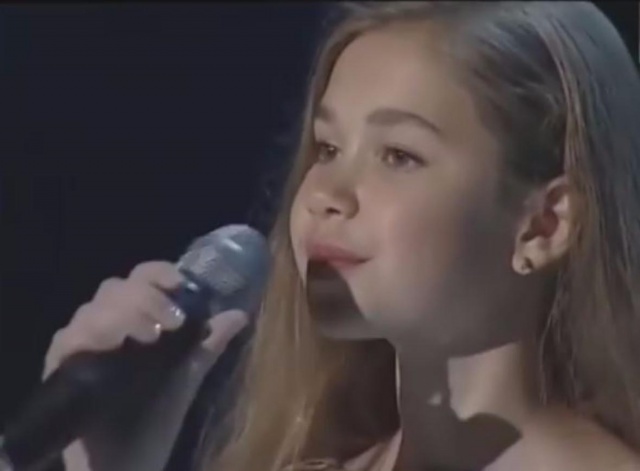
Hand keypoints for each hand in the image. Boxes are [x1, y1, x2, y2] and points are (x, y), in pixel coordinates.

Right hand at [42, 261, 248, 470]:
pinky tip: (118, 344)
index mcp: (134, 320)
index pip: (140, 278)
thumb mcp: (187, 377)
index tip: (179, 284)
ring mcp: (81, 343)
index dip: (158, 273)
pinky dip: (96, 334)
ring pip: (95, 307)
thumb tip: (239, 315)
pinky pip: (71, 337)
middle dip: (146, 296)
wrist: (126, 463)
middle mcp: (104, 325)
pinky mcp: (61, 365)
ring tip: (153, 336)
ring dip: (127, 314)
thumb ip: (208, 344)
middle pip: (116, 287)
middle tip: (173, 320)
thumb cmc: (155, 418)